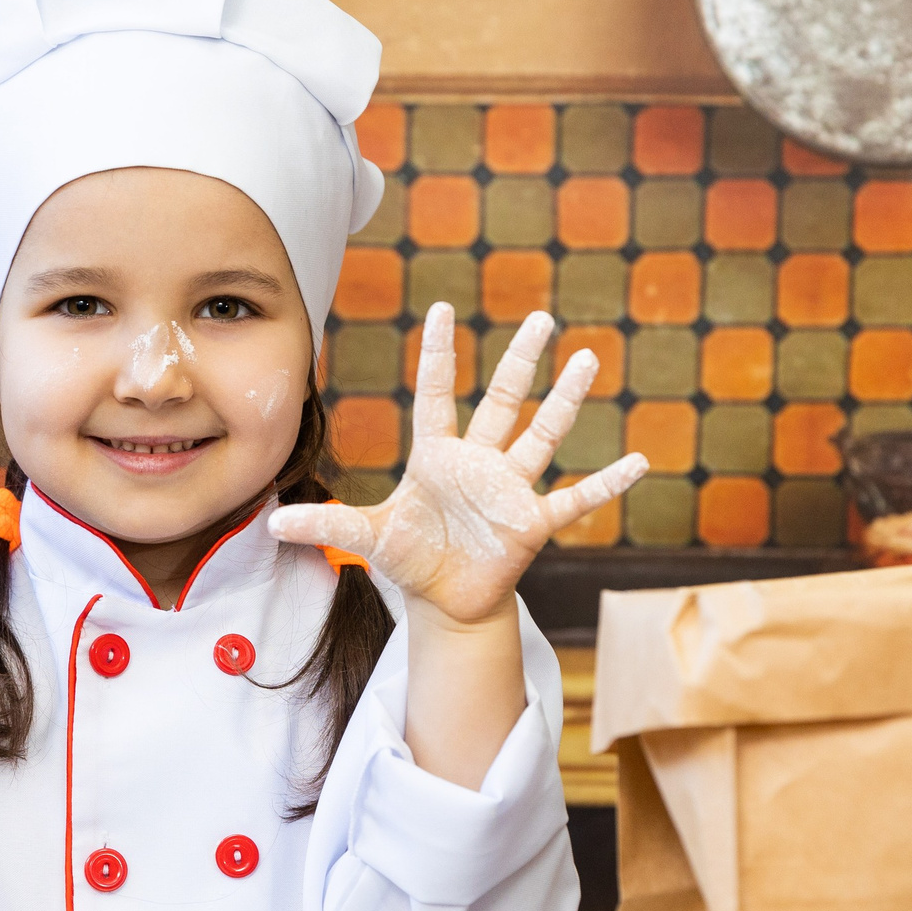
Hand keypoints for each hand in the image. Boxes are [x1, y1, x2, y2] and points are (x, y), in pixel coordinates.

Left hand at [267, 304, 646, 625]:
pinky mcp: (533, 523)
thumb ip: (327, 526)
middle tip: (540, 318)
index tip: (442, 309)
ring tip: (589, 358)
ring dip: (566, 401)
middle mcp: (479, 462)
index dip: (438, 355)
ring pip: (542, 436)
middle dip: (520, 361)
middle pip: (503, 401)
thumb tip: (272, 523)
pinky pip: (575, 499)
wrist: (447, 601)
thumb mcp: (368, 539)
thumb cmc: (411, 558)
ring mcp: (510, 489)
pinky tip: (640, 462)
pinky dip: (606, 483)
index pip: (437, 394)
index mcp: (437, 456)